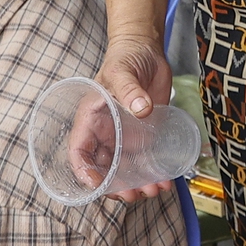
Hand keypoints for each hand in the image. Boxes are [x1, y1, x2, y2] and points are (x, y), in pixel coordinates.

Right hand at [97, 31, 175, 202]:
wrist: (146, 51)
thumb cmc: (126, 58)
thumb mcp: (122, 71)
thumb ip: (130, 89)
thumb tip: (142, 109)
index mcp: (91, 119)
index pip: (79, 151)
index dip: (84, 172)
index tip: (99, 186)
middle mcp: (105, 133)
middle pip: (103, 169)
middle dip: (117, 187)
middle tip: (134, 194)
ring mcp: (124, 137)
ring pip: (125, 171)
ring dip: (137, 185)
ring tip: (154, 190)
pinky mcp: (143, 137)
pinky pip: (145, 162)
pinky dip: (153, 174)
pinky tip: (167, 180)